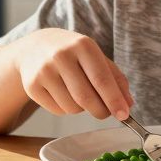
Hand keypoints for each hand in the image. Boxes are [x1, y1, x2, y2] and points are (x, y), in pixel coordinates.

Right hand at [13, 28, 133, 119]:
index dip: (114, 100)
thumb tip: (128, 105)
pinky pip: (58, 111)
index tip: (124, 115)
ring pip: (72, 107)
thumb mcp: (95, 57)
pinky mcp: (32, 86)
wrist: (35, 47)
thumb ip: (115, 79)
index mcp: (82, 45)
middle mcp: (61, 55)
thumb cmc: (73, 54)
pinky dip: (66, 109)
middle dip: (101, 111)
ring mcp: (44, 71)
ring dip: (82, 109)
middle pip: (86, 97)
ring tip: (79, 94)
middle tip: (106, 113)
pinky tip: (63, 94)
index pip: (101, 79)